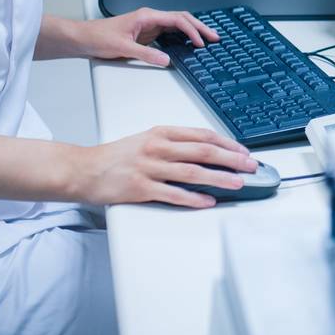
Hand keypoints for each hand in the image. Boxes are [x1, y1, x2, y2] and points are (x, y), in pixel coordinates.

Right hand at [76, 126, 254, 208]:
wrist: (83, 169)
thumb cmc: (116, 156)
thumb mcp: (147, 139)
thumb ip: (174, 144)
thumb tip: (206, 153)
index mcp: (161, 133)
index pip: (202, 135)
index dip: (227, 143)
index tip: (243, 150)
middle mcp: (157, 147)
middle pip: (203, 151)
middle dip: (231, 159)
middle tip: (250, 165)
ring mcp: (149, 168)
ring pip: (192, 172)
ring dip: (219, 178)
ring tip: (237, 183)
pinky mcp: (140, 188)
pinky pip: (173, 194)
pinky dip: (193, 198)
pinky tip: (208, 201)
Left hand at [79, 7, 217, 65]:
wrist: (83, 38)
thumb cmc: (98, 37)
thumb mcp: (122, 48)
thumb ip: (146, 54)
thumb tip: (166, 60)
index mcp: (146, 16)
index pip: (177, 20)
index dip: (192, 30)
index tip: (200, 42)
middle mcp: (150, 18)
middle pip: (181, 19)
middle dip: (199, 27)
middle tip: (215, 37)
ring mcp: (149, 26)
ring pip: (177, 25)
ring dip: (193, 31)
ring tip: (207, 40)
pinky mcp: (147, 34)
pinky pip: (170, 33)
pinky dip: (183, 37)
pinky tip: (190, 43)